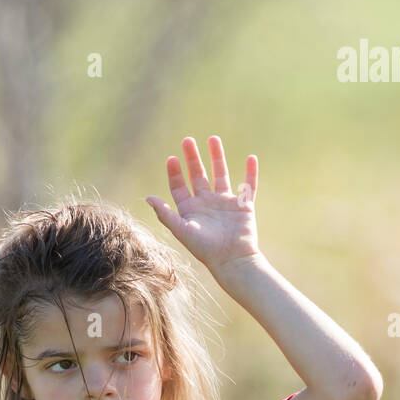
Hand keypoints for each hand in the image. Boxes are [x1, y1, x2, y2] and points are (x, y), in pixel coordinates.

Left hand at [145, 135, 259, 271]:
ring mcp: (225, 203)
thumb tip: (147, 198)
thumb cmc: (205, 249)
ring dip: (217, 157)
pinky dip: (251, 172)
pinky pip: (249, 185)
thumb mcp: (182, 230)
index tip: (172, 158)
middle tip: (187, 140)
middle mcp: (206, 204)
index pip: (179, 187)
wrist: (232, 260)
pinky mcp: (243, 206)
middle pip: (198, 175)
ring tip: (213, 139)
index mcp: (190, 210)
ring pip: (221, 174)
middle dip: (193, 158)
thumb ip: (165, 214)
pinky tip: (251, 158)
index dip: (175, 172)